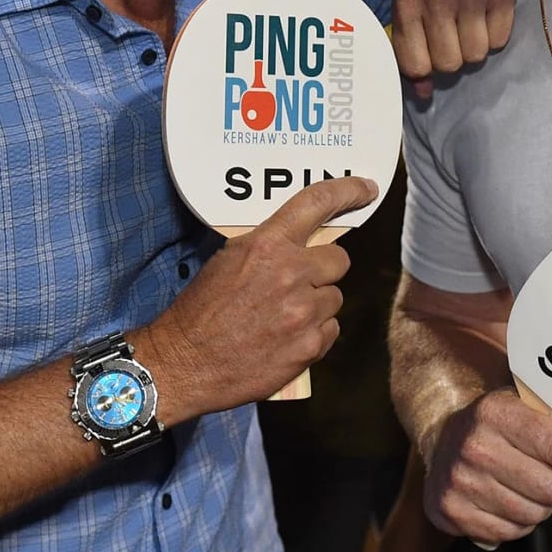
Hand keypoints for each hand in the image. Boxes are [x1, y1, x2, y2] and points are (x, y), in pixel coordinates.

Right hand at [137, 176, 373, 418]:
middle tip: (299, 282)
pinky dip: (314, 334)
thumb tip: (300, 241)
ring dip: (316, 305)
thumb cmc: (201, 311)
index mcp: (267, 246)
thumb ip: (269, 247)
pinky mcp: (308, 347)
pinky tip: (286, 338)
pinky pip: (330, 330)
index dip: (347, 191)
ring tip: (283, 316)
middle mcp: (291, 274)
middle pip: (338, 260)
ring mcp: (303, 313)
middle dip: (323, 269)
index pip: (317, 203)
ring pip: (334, 298)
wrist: (186, 362)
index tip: (366, 188)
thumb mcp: (228, 260)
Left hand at [393, 0, 515, 98]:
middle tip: (456, 28)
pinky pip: (500, 40)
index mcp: (407, 3)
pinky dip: (498, 31)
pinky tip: (489, 9)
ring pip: (476, 56)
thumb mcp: (413, 1)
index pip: (414, 65)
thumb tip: (423, 95)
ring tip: (473, 17)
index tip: (433, 49)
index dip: (427, 65)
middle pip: (449, 65)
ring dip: (477, 43)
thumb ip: (411, 47)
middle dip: (455, 54)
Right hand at [421, 387, 551, 544]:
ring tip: (527, 487)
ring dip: (541, 507)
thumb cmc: (498, 426)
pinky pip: (509, 533)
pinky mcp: (451, 511)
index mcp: (496, 412)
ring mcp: (460, 481)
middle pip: (550, 488)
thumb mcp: (523, 408)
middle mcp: (475, 446)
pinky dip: (518, 523)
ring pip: (533, 515)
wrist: (441, 440)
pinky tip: (508, 501)